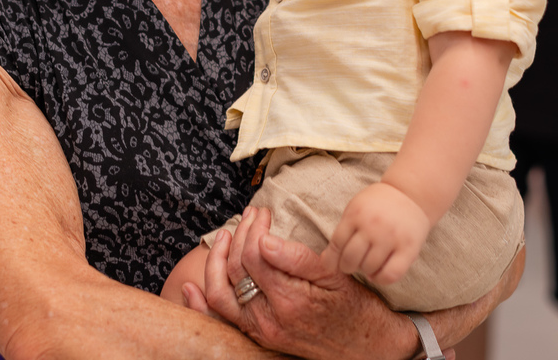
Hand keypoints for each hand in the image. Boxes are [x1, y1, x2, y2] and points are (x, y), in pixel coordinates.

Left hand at [183, 206, 419, 359]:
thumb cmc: (355, 308)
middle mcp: (268, 319)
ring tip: (226, 235)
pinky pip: (223, 319)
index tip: (265, 212)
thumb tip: (264, 239)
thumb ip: (296, 258)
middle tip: (252, 214)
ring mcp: (260, 331)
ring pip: (221, 294)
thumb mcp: (334, 277)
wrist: (367, 348)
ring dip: (217, 261)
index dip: (255, 228)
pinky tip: (190, 288)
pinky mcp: (258, 336)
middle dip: (240, 235)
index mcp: (289, 299)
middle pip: (236, 269)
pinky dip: (202, 304)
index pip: (254, 254)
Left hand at [322, 182, 430, 286]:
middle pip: (350, 259)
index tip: (332, 266)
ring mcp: (391, 237)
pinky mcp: (408, 249)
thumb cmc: (378, 204)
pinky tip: (378, 273)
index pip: (336, 244)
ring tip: (367, 264)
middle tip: (351, 264)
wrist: (411, 194)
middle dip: (347, 267)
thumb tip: (325, 260)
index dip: (331, 260)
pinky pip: (390, 275)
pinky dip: (380, 279)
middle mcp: (373, 226)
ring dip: (364, 271)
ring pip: (369, 268)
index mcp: (356, 214)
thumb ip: (342, 232)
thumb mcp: (356, 208)